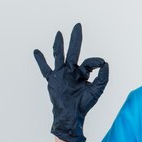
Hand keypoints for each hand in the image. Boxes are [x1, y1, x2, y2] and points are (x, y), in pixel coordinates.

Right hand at [33, 23, 108, 141]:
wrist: (71, 116)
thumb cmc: (84, 104)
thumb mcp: (97, 90)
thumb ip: (103, 77)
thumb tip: (105, 63)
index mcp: (82, 73)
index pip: (89, 62)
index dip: (95, 61)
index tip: (100, 62)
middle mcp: (71, 71)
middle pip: (74, 51)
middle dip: (76, 38)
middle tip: (78, 25)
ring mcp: (61, 74)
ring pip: (59, 55)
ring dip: (59, 44)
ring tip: (59, 34)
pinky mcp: (52, 79)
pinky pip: (45, 68)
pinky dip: (40, 60)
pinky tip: (36, 51)